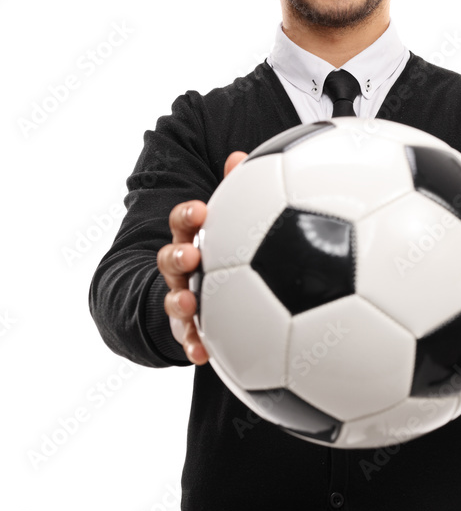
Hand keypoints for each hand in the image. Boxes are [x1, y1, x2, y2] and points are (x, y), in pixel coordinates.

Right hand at [157, 150, 247, 364]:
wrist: (190, 292)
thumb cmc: (216, 250)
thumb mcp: (223, 220)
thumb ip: (233, 189)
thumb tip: (239, 155)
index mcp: (191, 238)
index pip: (183, 222)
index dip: (188, 215)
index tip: (200, 210)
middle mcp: (180, 267)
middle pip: (170, 258)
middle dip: (177, 255)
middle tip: (191, 254)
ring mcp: (180, 297)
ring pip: (173, 298)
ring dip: (178, 300)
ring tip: (188, 303)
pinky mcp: (187, 328)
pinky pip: (187, 339)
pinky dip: (193, 346)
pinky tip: (202, 355)